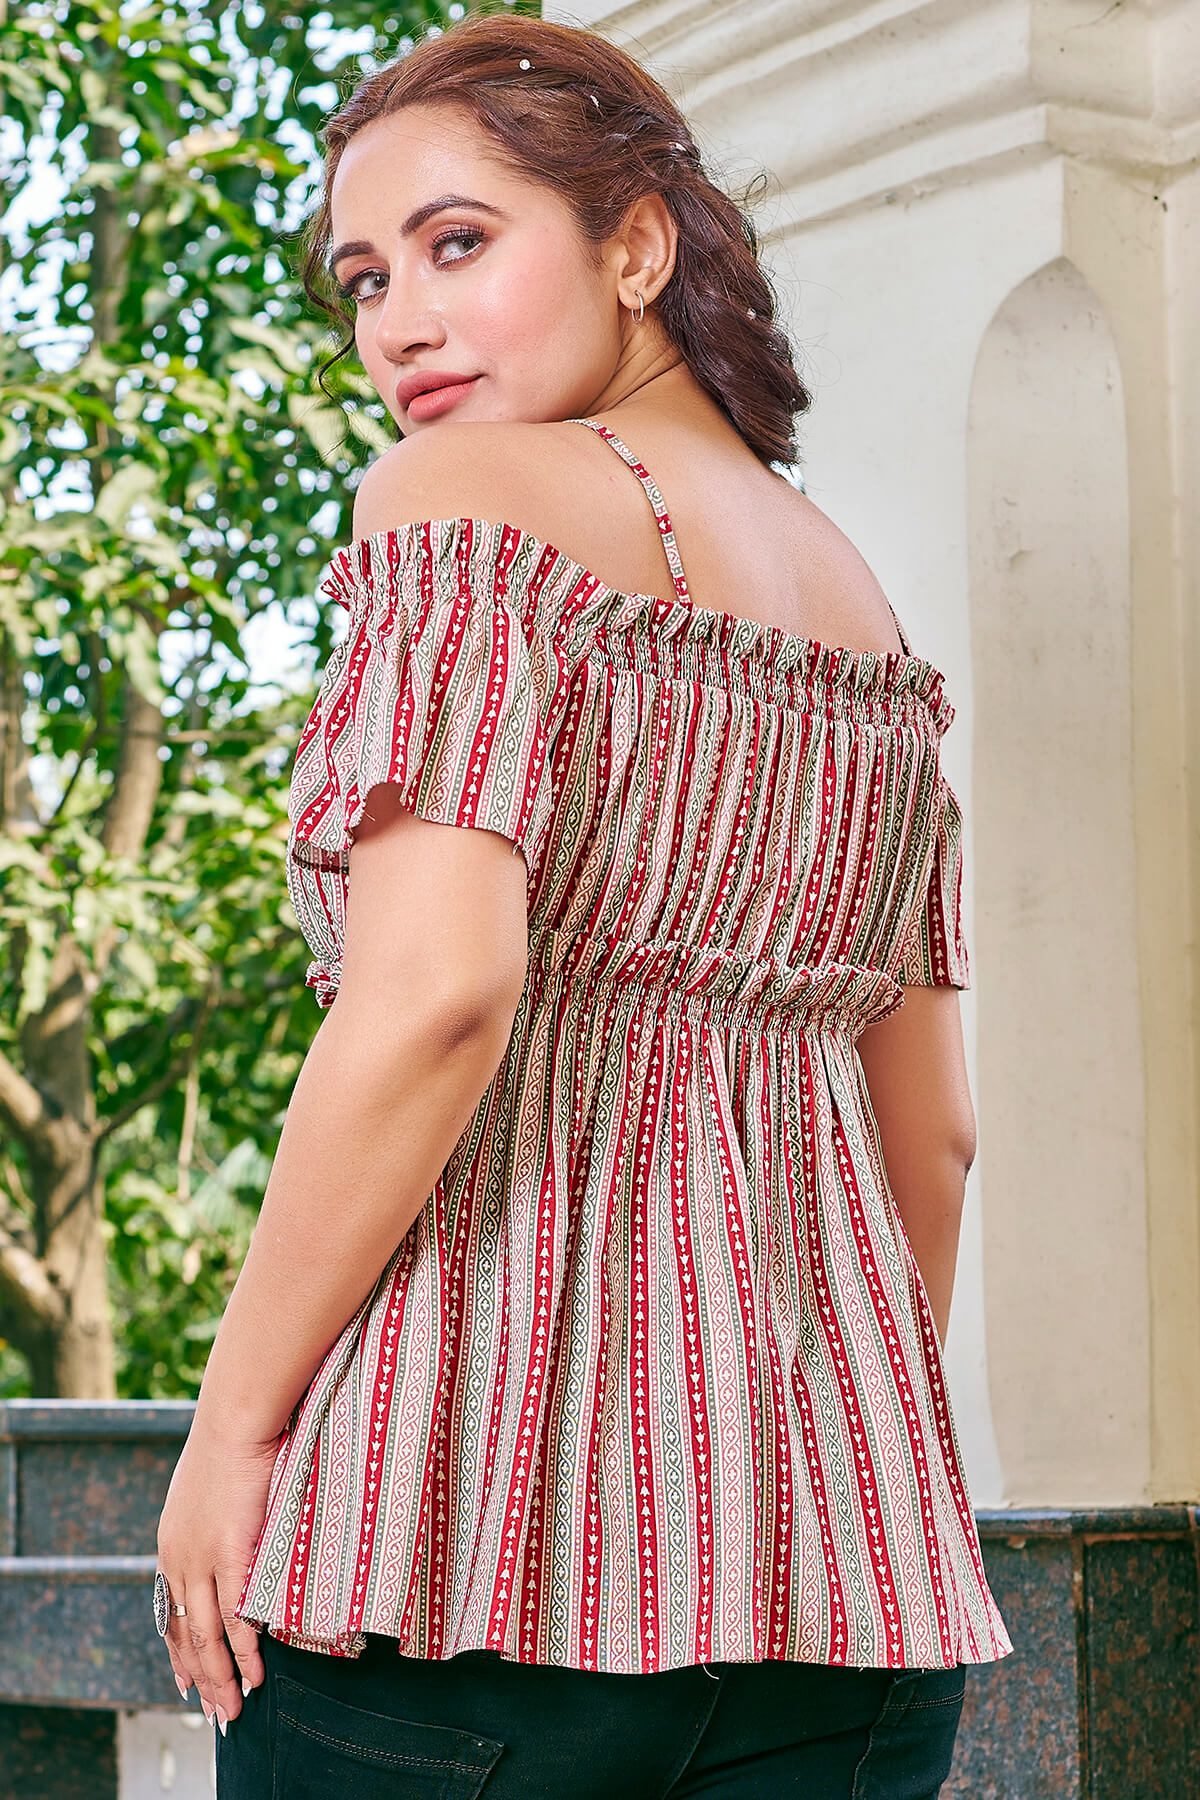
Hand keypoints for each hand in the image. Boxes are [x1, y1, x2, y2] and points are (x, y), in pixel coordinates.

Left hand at [155, 1418, 280, 1731]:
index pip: (168, 1612)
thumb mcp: (210, 1486)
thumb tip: (235, 1527)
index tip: (185, 1681)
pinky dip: (245, 1651)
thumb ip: (216, 1516)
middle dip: (200, 1677)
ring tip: (234, 1710)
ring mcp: (201, 1560)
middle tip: (215, 1712)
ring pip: (205, 1636)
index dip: (177, 1650)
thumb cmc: (233, 1438)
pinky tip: (255, 1675)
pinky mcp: (230, 1555)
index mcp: (171, 1544)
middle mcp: (177, 1559)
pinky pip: (236, 1617)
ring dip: (221, 1678)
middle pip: (183, 1634)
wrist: (236, 1416)